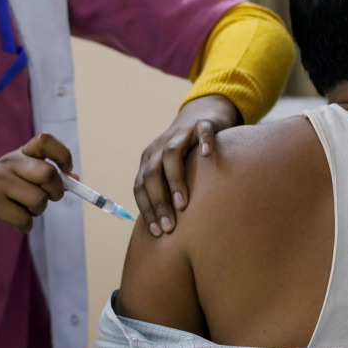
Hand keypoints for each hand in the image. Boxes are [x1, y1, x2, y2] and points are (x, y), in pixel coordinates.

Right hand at [0, 133, 72, 234]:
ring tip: (23, 211)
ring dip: (37, 213)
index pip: (46, 141)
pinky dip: (24, 226)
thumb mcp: (18, 176)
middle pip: (49, 174)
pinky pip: (24, 219)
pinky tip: (14, 221)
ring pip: (39, 201)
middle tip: (47, 199)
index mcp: (19, 154)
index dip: (62, 155)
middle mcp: (9, 162)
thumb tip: (75, 178)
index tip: (65, 171)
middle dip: (56, 193)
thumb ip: (44, 176)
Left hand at [133, 94, 239, 236]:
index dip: (146, 209)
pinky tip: (208, 155)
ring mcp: (180, 134)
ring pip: (171, 155)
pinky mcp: (202, 124)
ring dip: (175, 180)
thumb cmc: (187, 153)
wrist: (202, 115)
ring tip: (183, 204)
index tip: (157, 232)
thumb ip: (165, 191)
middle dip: (159, 202)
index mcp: (149, 160)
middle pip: (152, 174)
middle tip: (170, 226)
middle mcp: (160, 146)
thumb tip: (162, 230)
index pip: (140, 186)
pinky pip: (202, 131)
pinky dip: (204, 142)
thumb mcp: (170, 170)